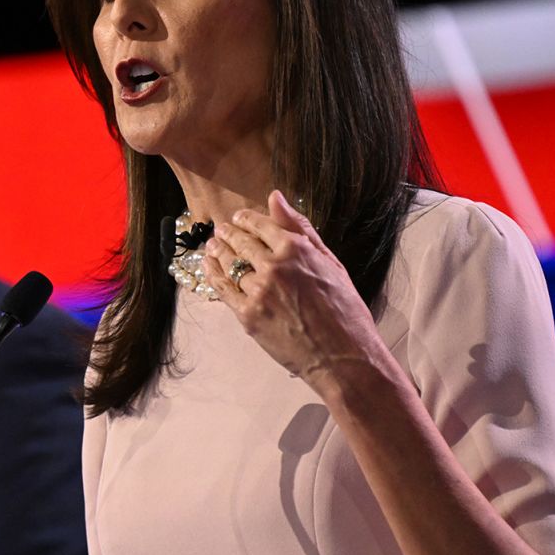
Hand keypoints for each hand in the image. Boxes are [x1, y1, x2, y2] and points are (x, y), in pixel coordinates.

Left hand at [201, 190, 385, 386]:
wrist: (343, 357)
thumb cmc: (345, 311)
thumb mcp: (330, 262)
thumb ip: (300, 228)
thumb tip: (275, 197)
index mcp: (296, 249)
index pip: (260, 225)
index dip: (246, 220)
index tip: (239, 219)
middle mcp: (274, 266)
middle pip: (241, 242)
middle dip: (229, 233)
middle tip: (222, 231)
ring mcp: (258, 292)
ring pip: (229, 264)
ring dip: (218, 251)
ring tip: (213, 246)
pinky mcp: (248, 315)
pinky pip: (223, 289)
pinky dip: (213, 275)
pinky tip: (209, 268)